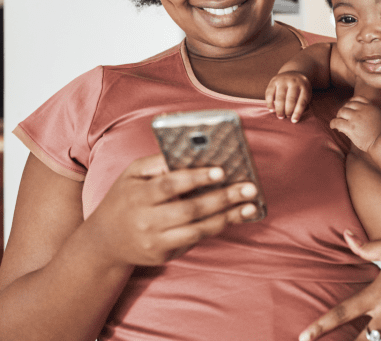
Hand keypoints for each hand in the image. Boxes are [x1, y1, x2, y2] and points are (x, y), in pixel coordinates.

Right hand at [84, 154, 259, 267]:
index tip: (221, 171)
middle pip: (190, 210)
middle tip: (249, 188)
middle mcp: (147, 220)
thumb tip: (190, 152)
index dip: (197, 178)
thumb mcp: (132, 174)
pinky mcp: (164, 255)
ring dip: (227, 217)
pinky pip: (194, 241)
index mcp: (139, 195)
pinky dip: (215, 228)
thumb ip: (158, 162)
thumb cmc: (124, 198)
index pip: (171, 185)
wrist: (104, 241)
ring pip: (197, 230)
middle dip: (223, 198)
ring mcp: (155, 241)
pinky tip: (234, 216)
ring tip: (250, 205)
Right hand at [265, 71, 311, 121]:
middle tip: (285, 118)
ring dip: (279, 108)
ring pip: (280, 97)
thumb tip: (295, 118)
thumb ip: (302, 105)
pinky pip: (270, 93)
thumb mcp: (306, 94)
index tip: (293, 121)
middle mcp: (294, 82)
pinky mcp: (274, 81)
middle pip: (290, 99)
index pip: (302, 102)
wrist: (293, 73)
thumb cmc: (300, 89)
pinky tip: (271, 109)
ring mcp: (283, 80)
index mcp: (304, 87)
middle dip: (287, 111)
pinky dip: (270, 102)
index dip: (297, 113)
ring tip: (279, 116)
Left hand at [330, 96, 380, 151]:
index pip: (358, 98)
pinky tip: (333, 126)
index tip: (348, 106)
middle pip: (348, 104)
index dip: (351, 102)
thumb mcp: (379, 116)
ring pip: (342, 111)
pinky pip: (337, 122)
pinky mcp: (351, 127)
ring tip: (338, 121)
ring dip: (339, 116)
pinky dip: (333, 123)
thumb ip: (369, 112)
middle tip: (342, 116)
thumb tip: (356, 114)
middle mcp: (362, 110)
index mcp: (370, 106)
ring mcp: (356, 118)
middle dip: (344, 109)